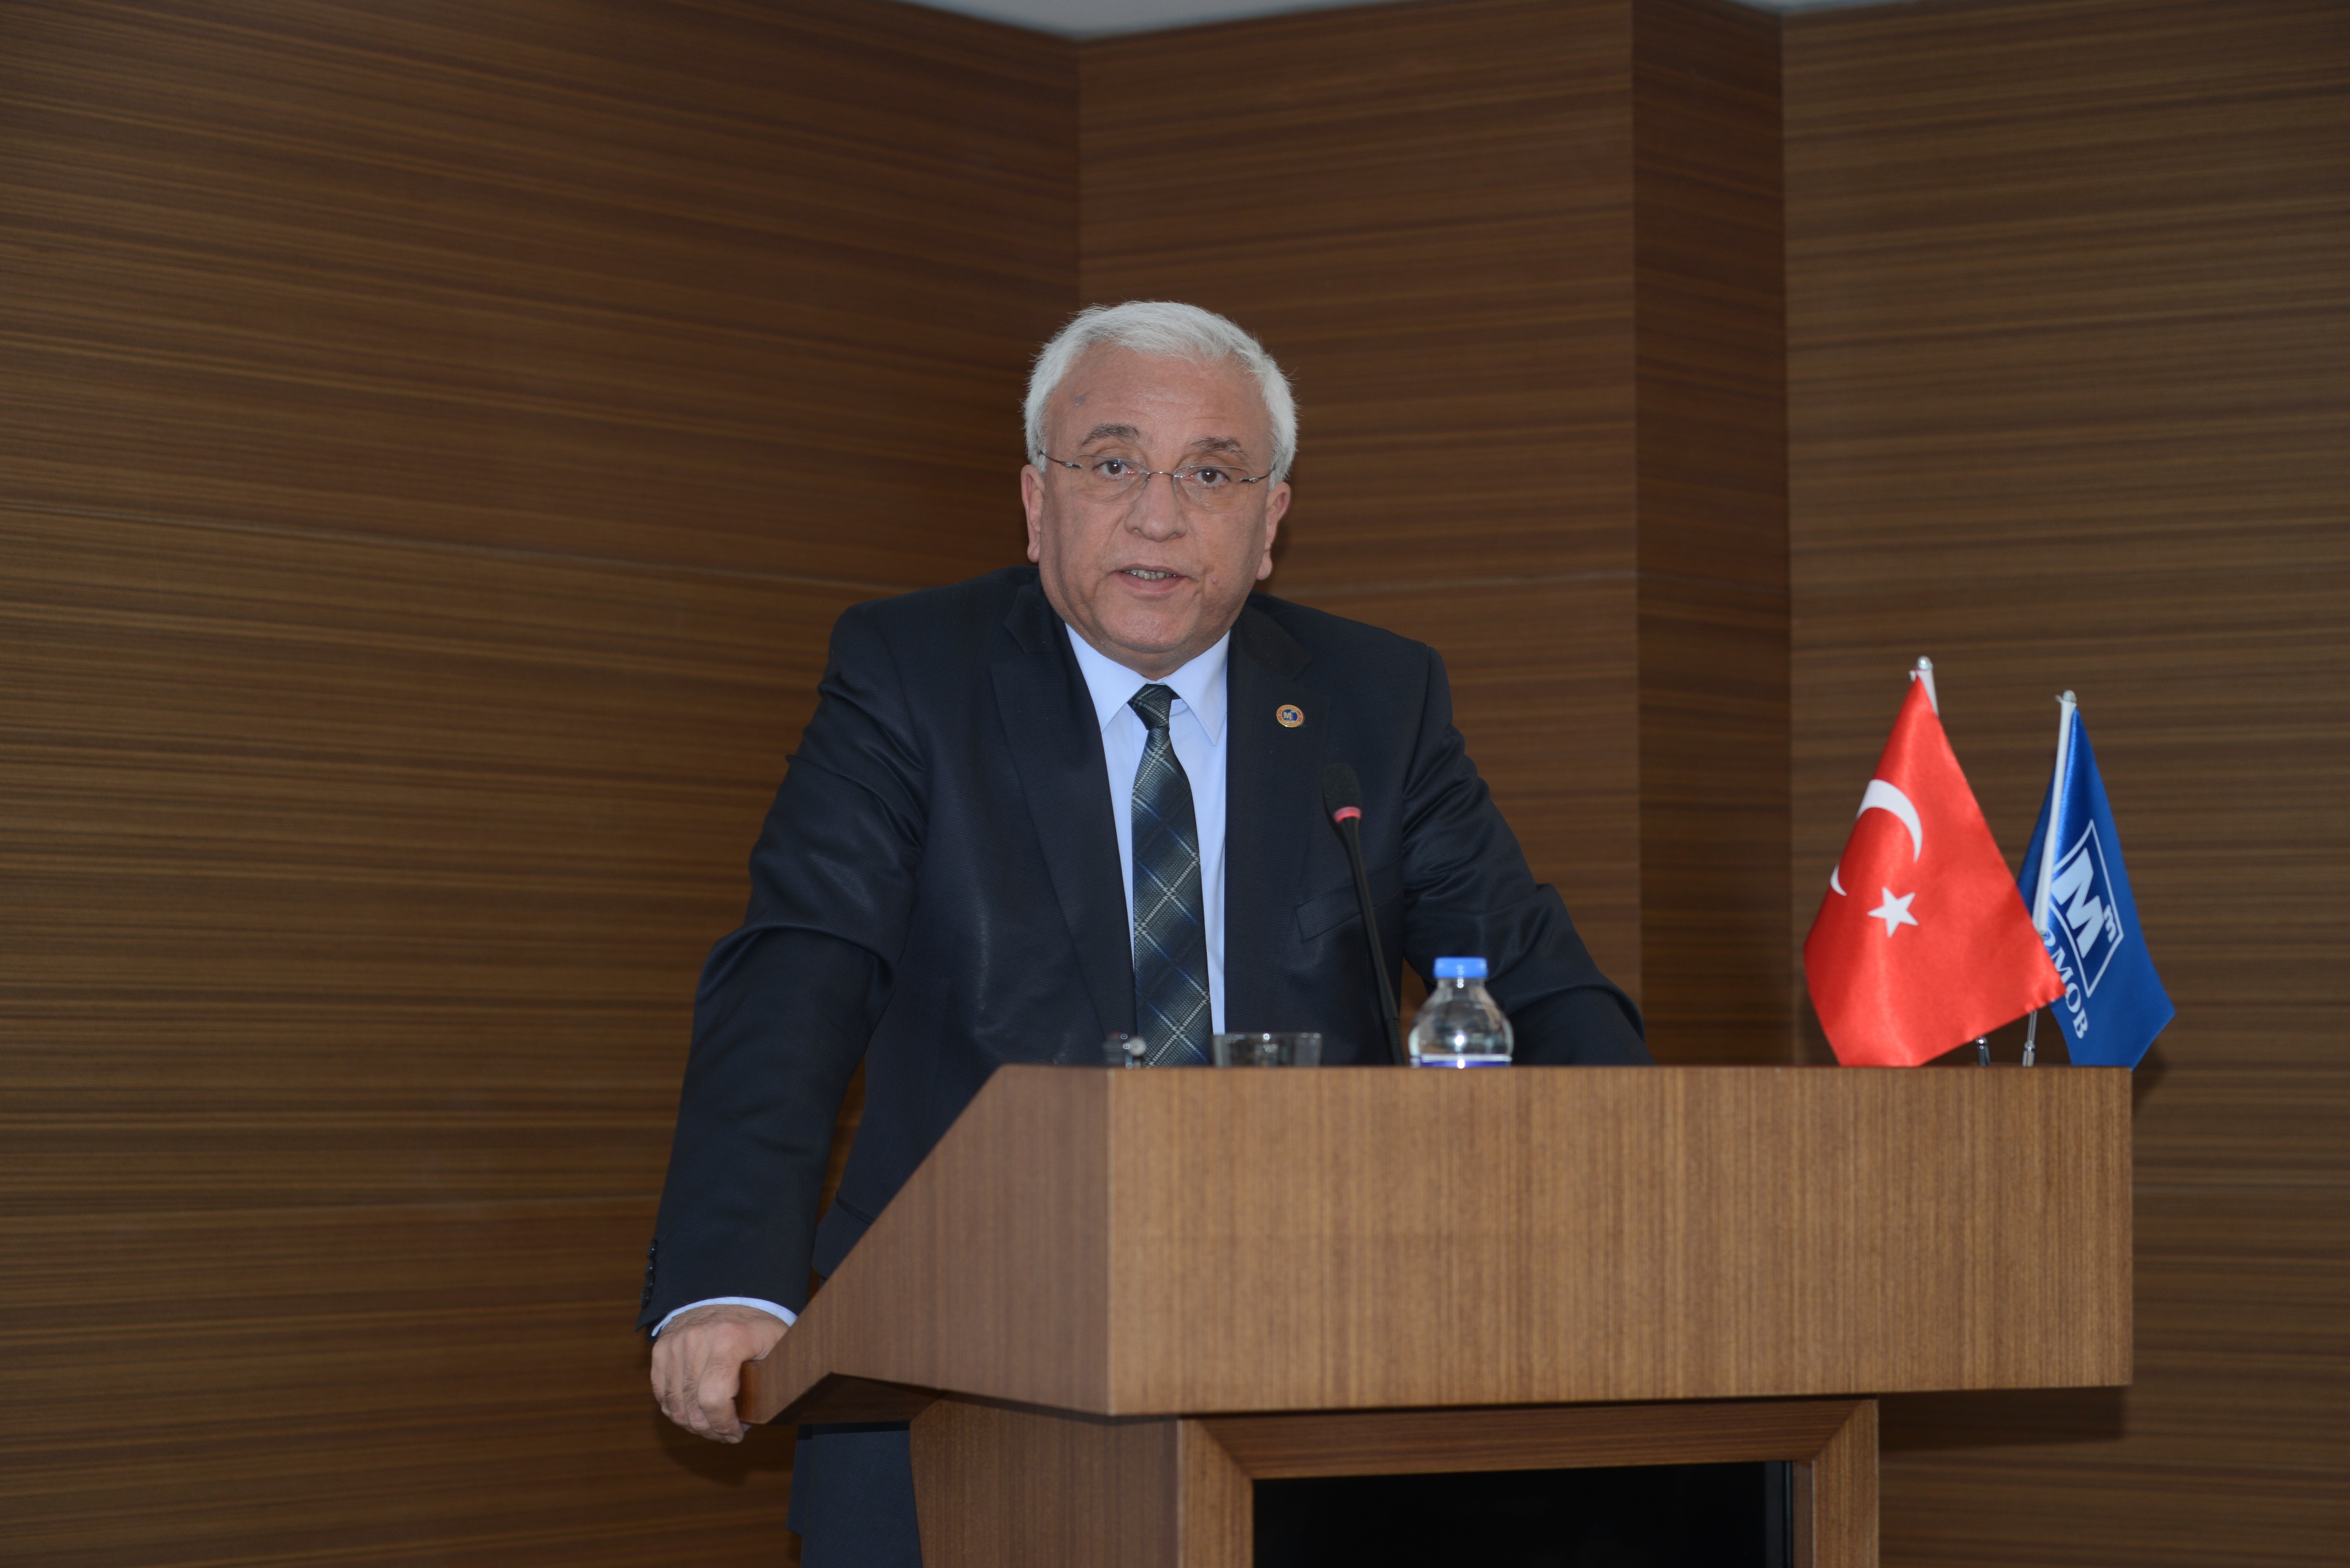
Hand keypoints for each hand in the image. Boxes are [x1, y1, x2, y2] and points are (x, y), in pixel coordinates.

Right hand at [650, 1303, 788, 1442]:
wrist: (726, 1296)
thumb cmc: (756, 1328)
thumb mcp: (778, 1344)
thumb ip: (779, 1375)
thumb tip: (773, 1414)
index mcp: (729, 1339)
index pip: (714, 1399)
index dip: (724, 1425)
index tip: (736, 1434)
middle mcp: (697, 1339)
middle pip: (693, 1407)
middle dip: (710, 1430)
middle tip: (725, 1434)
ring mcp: (676, 1343)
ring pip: (674, 1405)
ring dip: (692, 1425)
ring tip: (712, 1426)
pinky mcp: (661, 1349)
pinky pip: (662, 1394)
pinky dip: (676, 1411)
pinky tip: (694, 1413)